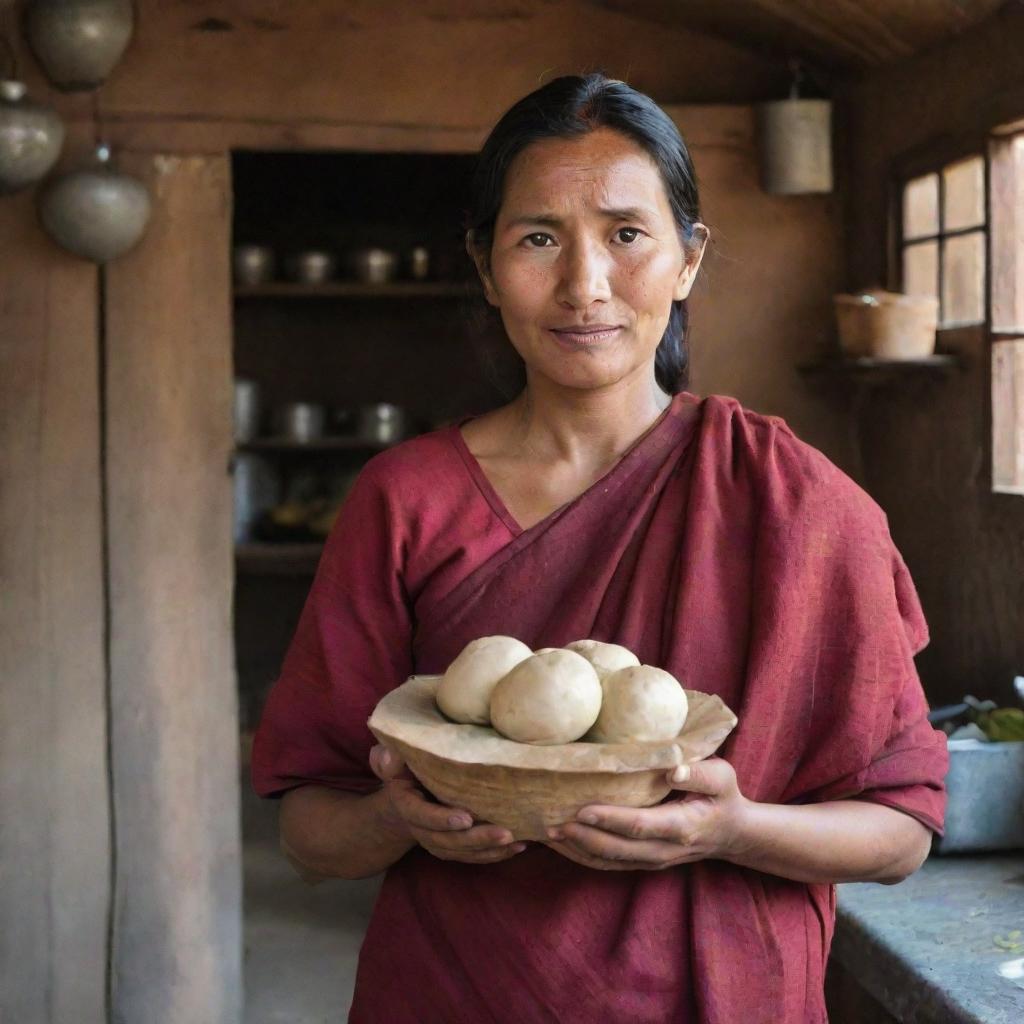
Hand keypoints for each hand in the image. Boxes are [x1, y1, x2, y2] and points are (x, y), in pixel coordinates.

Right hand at [369, 744, 527, 864]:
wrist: (401, 806)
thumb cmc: (405, 774)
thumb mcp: (395, 764)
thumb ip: (391, 760)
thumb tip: (385, 753)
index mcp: (407, 806)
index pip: (422, 816)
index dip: (442, 819)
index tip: (466, 817)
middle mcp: (422, 830)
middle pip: (448, 841)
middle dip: (477, 839)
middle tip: (505, 832)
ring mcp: (438, 842)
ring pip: (463, 852)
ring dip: (490, 850)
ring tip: (517, 841)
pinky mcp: (453, 849)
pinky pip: (473, 856)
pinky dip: (496, 854)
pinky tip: (519, 846)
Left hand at [544, 757, 748, 870]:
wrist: (731, 834)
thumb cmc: (723, 797)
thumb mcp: (722, 777)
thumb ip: (700, 773)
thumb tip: (672, 769)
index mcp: (682, 827)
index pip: (641, 825)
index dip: (611, 819)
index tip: (583, 810)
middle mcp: (664, 849)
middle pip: (619, 849)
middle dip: (584, 838)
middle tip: (553, 823)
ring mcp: (653, 860)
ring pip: (611, 861)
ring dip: (579, 850)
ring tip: (549, 835)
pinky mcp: (644, 862)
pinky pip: (611, 864)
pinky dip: (585, 856)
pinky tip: (563, 844)